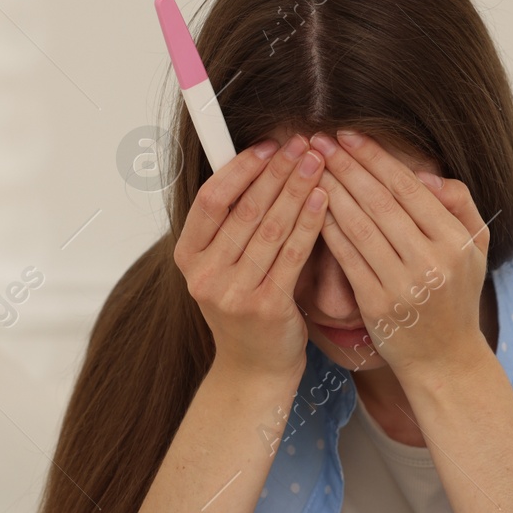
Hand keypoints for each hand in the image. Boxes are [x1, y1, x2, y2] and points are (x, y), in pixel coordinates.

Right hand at [173, 135, 327, 382]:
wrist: (254, 369)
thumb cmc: (245, 310)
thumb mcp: (223, 267)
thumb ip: (231, 225)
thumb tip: (255, 164)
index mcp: (188, 257)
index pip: (210, 199)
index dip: (239, 168)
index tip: (267, 145)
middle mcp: (204, 275)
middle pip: (244, 209)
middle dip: (277, 171)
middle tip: (301, 143)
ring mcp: (233, 293)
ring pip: (270, 228)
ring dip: (297, 189)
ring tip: (317, 161)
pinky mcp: (266, 307)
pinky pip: (292, 255)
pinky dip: (309, 222)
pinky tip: (323, 198)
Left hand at [308, 130, 490, 376]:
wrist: (445, 358)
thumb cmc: (455, 296)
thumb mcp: (475, 249)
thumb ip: (459, 205)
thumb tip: (424, 176)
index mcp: (456, 241)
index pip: (409, 188)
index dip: (375, 158)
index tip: (348, 136)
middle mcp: (432, 261)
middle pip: (380, 202)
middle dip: (345, 166)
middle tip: (318, 140)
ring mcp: (404, 284)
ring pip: (359, 226)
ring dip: (330, 191)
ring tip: (309, 166)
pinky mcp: (378, 305)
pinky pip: (347, 257)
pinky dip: (327, 229)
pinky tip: (311, 207)